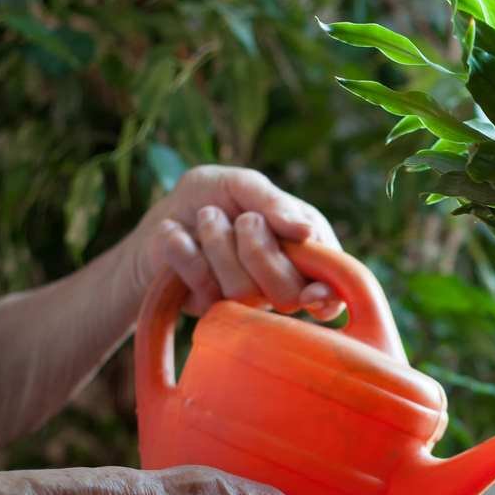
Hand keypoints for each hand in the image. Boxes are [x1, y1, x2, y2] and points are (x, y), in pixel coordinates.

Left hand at [127, 165, 344, 317]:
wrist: (161, 217)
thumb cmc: (211, 197)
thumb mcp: (241, 184)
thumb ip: (273, 201)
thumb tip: (306, 231)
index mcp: (305, 253)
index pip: (333, 289)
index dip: (328, 295)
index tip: (313, 292)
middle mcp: (282, 284)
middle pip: (288, 293)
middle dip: (258, 247)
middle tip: (242, 218)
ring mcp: (246, 303)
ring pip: (244, 291)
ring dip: (218, 242)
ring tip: (205, 218)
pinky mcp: (209, 310)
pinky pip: (202, 288)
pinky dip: (184, 250)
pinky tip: (177, 235)